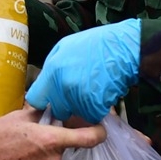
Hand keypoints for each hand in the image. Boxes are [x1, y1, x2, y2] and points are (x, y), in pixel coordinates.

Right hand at [0, 108, 105, 159]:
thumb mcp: (18, 115)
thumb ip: (41, 112)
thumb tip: (53, 108)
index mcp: (51, 140)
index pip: (90, 138)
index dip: (98, 131)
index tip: (99, 126)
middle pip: (66, 146)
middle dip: (56, 138)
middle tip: (36, 132)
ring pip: (53, 159)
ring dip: (44, 152)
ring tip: (21, 147)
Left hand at [26, 19, 140, 121]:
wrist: (124, 48)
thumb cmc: (97, 44)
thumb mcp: (66, 46)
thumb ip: (52, 68)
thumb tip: (48, 83)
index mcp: (53, 71)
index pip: (35, 99)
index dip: (44, 100)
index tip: (50, 99)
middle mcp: (63, 87)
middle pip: (57, 109)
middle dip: (65, 105)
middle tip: (77, 94)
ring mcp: (79, 98)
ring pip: (75, 114)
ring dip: (82, 107)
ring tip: (92, 91)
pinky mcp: (95, 107)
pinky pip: (91, 116)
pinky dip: (96, 110)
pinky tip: (101, 95)